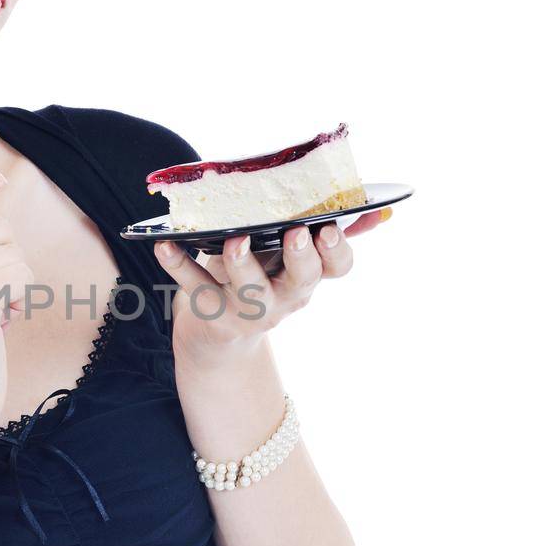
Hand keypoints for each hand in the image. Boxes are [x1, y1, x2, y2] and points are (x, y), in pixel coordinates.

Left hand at [154, 206, 391, 369]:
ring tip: (234, 240)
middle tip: (297, 232)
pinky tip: (164, 244)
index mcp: (308, 277)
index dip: (336, 250)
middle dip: (302, 256)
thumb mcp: (294, 258)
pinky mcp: (211, 312)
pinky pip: (195, 287)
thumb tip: (380, 211)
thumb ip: (330, 234)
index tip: (329, 227)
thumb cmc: (260, 277)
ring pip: (251, 289)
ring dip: (243, 263)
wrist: (218, 334)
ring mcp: (248, 309)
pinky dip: (178, 265)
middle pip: (303, 279)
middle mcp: (285, 297)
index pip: (337, 267)